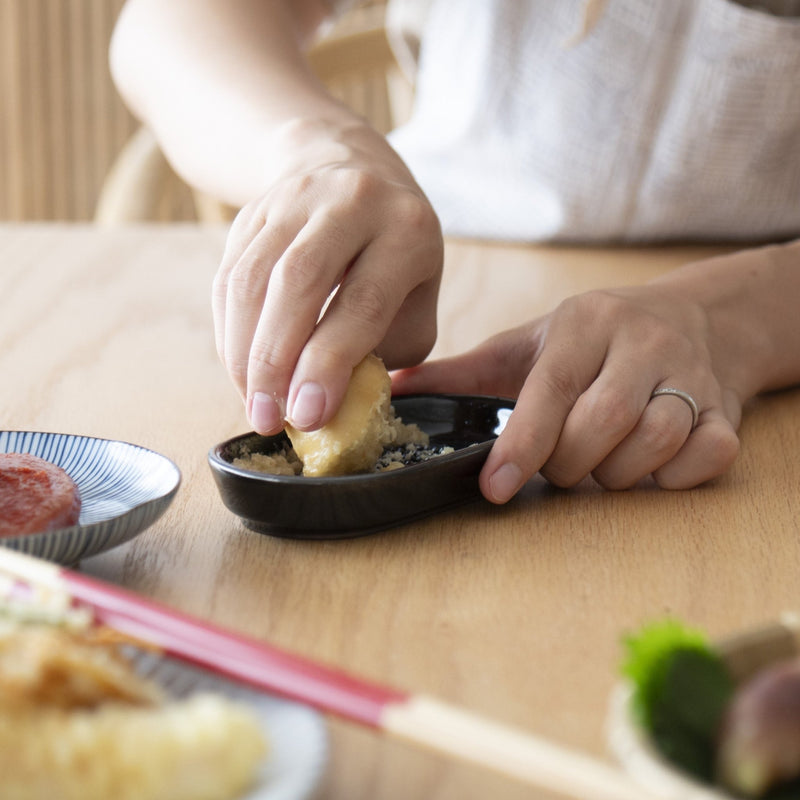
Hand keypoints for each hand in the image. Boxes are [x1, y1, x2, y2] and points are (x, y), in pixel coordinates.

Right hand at [212, 118, 442, 434]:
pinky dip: (230, 332)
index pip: (363, 302)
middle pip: (298, 282)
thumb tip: (328, 404)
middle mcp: (352, 202)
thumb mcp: (415, 301)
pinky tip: (242, 370)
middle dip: (276, 361)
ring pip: (252, 279)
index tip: (309, 416)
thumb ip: (382, 351)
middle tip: (269, 418)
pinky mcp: (254, 211)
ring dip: (245, 353)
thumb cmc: (394, 257)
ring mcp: (296, 199)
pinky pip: (230, 277)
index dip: (330, 364)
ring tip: (254, 404)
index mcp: (408, 230)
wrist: (354, 169)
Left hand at [391, 285, 741, 501]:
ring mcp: (691, 374)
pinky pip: (704, 458)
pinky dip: (672, 477)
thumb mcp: (528, 344)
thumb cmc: (595, 339)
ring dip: (616, 472)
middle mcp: (642, 341)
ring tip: (601, 460)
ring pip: (652, 443)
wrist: (694, 318)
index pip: (550, 391)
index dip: (521, 445)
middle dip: (568, 463)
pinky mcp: (727, 410)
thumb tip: (393, 384)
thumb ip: (464, 372)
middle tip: (561, 462)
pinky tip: (650, 463)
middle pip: (599, 425)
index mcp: (585, 323)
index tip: (497, 489)